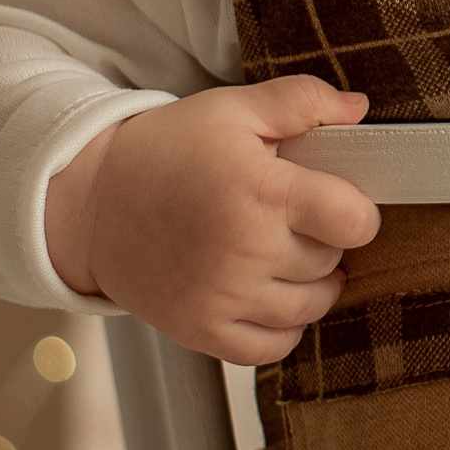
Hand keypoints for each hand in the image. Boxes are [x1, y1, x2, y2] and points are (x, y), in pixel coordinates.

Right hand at [45, 75, 382, 363]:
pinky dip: (284, 327)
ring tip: (287, 254)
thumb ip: (302, 101)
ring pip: (311, 307)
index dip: (359, 210)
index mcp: (262, 193)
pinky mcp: (201, 330)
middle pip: (331, 261)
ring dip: (311, 283)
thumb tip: (359, 108)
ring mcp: (222, 297)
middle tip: (295, 217)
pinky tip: (272, 295)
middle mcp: (246, 251)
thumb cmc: (166, 151)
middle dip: (326, 239)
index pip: (353, 221)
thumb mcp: (233, 109)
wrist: (90, 201)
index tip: (341, 202)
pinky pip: (272, 348)